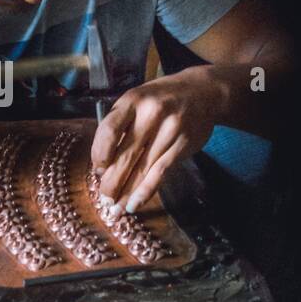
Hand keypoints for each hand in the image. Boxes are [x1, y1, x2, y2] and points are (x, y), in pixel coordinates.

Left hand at [90, 70, 220, 215]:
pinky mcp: (183, 144)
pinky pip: (160, 172)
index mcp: (132, 101)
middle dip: (112, 181)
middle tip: (104, 199)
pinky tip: (135, 204)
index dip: (100, 154)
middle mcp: (151, 113)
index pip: (109, 131)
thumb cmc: (160, 101)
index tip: (98, 170)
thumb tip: (104, 167)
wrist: (202, 92)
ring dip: (127, 192)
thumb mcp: (137, 102)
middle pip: (125, 154)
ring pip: (143, 167)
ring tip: (116, 209)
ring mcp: (169, 129)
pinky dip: (146, 191)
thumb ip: (121, 127)